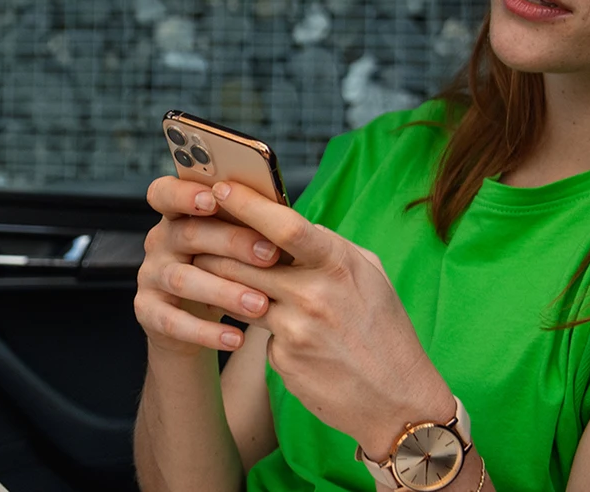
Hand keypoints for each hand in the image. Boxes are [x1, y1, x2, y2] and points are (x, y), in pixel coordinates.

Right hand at [134, 176, 285, 356]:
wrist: (194, 322)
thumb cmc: (224, 269)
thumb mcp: (230, 245)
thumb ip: (244, 225)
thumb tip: (283, 212)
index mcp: (178, 215)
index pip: (166, 193)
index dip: (185, 193)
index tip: (215, 197)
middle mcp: (159, 241)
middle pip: (189, 234)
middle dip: (232, 243)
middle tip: (270, 255)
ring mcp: (150, 276)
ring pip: (184, 279)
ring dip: (225, 291)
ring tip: (260, 304)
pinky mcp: (148, 311)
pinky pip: (174, 322)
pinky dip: (207, 332)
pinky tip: (236, 337)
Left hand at [193, 181, 455, 458]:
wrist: (397, 401)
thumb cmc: (385, 332)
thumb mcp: (370, 278)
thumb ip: (331, 249)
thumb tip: (290, 226)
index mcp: (339, 264)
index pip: (284, 225)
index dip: (248, 204)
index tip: (222, 187)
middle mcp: (315, 293)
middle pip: (246, 258)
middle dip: (216, 243)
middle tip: (193, 229)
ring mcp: (296, 329)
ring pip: (239, 293)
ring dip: (220, 281)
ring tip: (206, 270)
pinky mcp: (282, 359)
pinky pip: (257, 332)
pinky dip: (258, 327)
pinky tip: (268, 331)